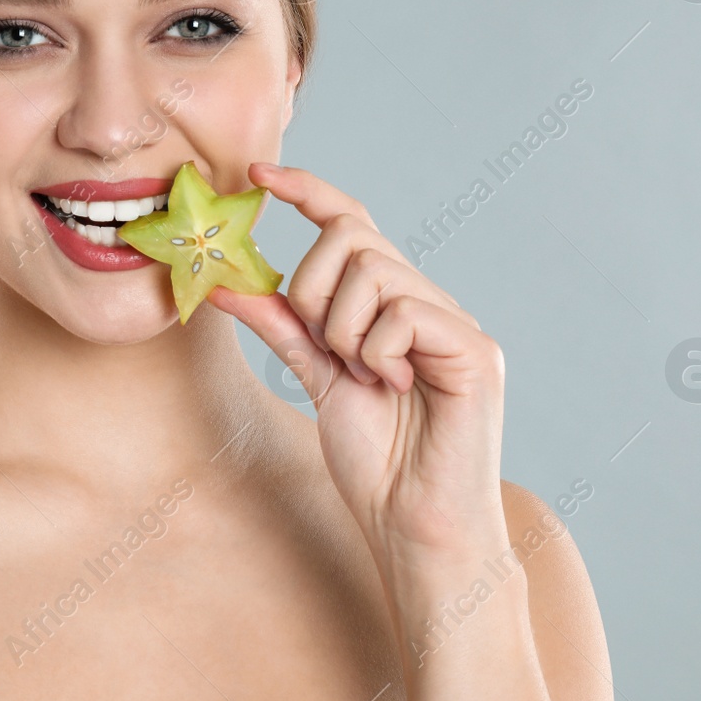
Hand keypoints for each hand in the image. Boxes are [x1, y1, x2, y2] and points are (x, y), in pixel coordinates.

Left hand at [207, 162, 507, 559]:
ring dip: (344, 329)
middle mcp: (427, 301)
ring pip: (373, 270)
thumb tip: (225, 280)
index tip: (257, 175)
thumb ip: (281, 323)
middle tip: (325, 347)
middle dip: (313, 287)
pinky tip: (394, 388)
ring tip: (365, 378)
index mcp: (392, 302)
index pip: (351, 221)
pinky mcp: (475, 349)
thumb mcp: (315, 375)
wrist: (413, 525)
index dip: (307, 190)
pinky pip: (403, 312)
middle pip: (352, 235)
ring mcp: (455, 322)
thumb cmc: (376, 460)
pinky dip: (378, 352)